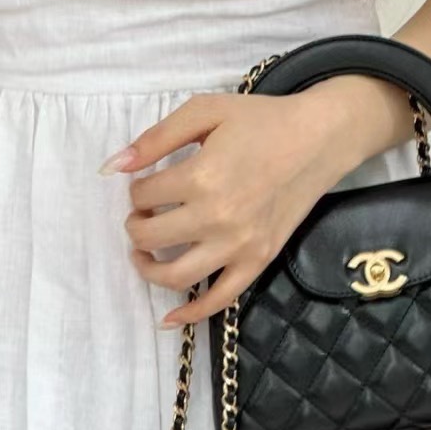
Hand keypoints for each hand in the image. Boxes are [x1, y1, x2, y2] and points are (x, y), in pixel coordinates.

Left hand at [104, 85, 359, 327]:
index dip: (136, 189)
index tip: (147, 183)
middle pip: (151, 236)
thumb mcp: (204, 111)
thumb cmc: (260, 121)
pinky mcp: (258, 260)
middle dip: (136, 225)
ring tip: (144, 253)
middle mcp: (217, 217)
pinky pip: (219, 300)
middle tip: (141, 214)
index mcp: (201, 177)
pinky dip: (191, 313)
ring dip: (148, 268)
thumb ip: (155, 138)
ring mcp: (239, 245)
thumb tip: (112, 166)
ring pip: (175, 276)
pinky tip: (168, 317)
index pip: (143, 195)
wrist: (318, 139)